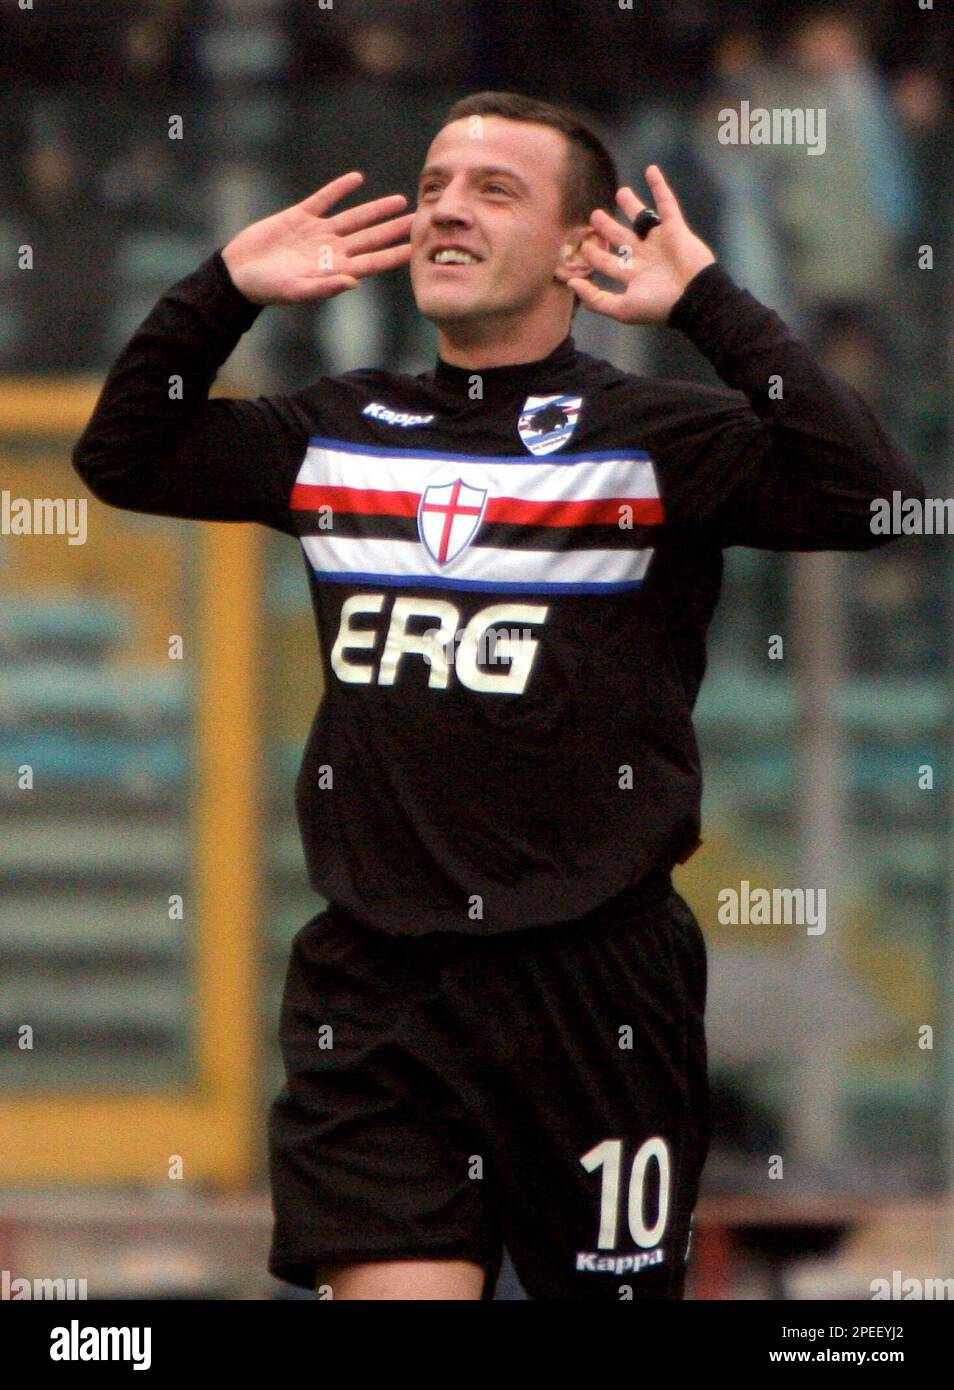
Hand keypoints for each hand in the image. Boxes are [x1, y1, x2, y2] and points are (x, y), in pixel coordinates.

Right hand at [221, 171, 412, 305]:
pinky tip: (357, 179)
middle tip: (417, 220)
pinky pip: (324, 199)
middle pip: (369, 238)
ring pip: (353, 218)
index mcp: (334, 270)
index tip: (415, 248)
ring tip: (398, 201)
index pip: (371, 262)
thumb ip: (325, 288)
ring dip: (375, 210)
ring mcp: (317, 233)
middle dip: (392, 230)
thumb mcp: (296, 291)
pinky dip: (339, 189)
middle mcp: (331, 251)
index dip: (393, 255)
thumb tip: (354, 282)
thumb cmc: (267, 288)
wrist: (239, 271)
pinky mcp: (300, 216)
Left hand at [568, 166, 715, 324]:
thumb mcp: (622, 309)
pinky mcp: (675, 228)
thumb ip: (597, 299)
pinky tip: (651, 170)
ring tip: (620, 192)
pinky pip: (666, 203)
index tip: (582, 247)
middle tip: (594, 215)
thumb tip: (572, 285)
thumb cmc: (658, 304)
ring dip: (632, 205)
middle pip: (622, 238)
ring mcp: (660, 241)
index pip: (609, 263)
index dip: (595, 255)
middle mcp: (644, 257)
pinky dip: (659, 186)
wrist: (694, 295)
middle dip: (608, 227)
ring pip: (642, 218)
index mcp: (633, 275)